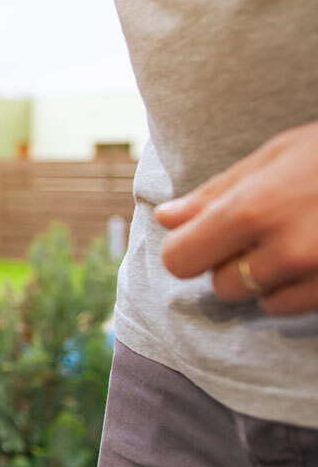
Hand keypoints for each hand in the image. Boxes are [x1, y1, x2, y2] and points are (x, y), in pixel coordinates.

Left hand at [156, 120, 317, 315]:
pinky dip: (298, 290)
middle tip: (264, 231)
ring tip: (299, 239)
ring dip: (267, 279)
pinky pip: (295, 309)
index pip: (180, 259)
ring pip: (260, 302)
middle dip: (232, 263)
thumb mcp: (275, 156)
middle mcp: (283, 250)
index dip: (189, 249)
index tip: (204, 236)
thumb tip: (166, 219)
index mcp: (252, 210)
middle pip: (220, 285)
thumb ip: (216, 193)